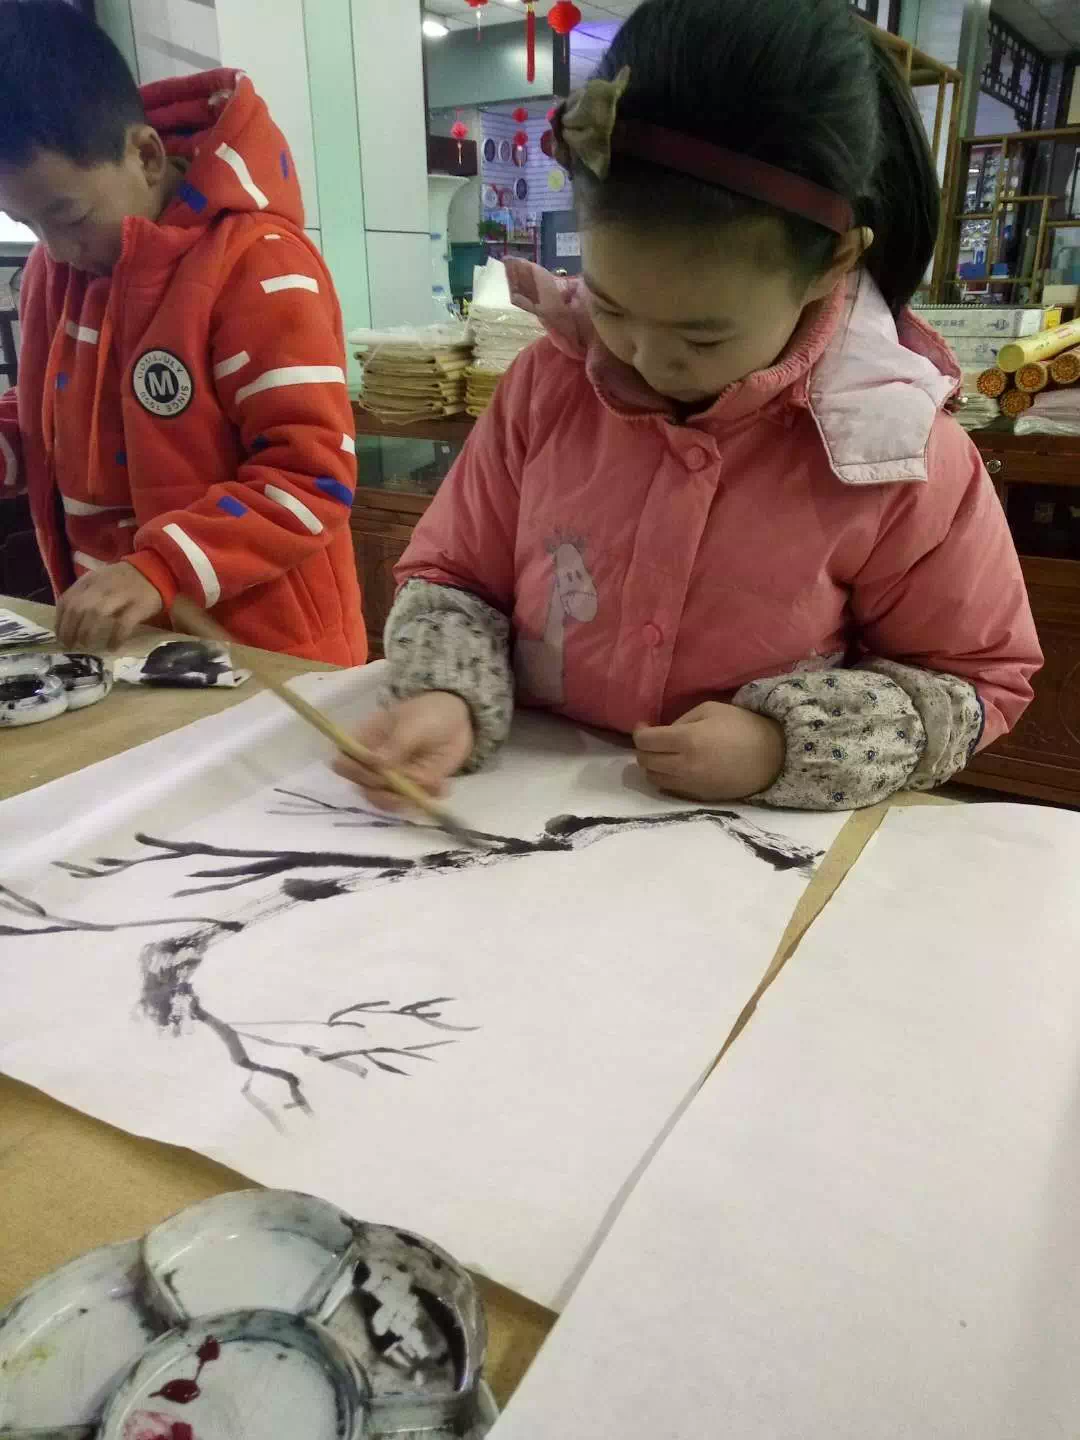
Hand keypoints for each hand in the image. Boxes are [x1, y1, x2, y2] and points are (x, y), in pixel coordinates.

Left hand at [55, 562, 162, 651]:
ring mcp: (121, 594)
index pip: (67, 600)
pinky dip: (116, 637)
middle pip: (78, 608)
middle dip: (70, 629)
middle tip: (70, 645)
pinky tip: (112, 647)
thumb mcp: (99, 581)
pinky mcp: (139, 605)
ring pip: (96, 613)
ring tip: (85, 646)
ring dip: (87, 632)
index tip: (60, 636)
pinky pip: (124, 623)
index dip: (60, 620)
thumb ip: (84, 595)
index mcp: (90, 580)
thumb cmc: (124, 581)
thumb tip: (67, 620)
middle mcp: (102, 586)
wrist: (156, 570)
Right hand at [334, 692, 473, 811]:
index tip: (379, 768)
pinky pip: (411, 803)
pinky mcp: (411, 789)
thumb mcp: (413, 724)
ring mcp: (392, 779)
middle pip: (363, 789)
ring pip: (385, 801)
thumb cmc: (427, 713)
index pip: (343, 763)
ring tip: (428, 786)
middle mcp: (373, 765)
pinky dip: (424, 800)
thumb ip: (396, 744)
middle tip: (409, 782)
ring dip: (404, 800)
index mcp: (364, 743)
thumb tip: (376, 763)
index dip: (355, 772)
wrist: (457, 720)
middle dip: (384, 791)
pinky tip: (440, 787)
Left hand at [634, 702, 784, 801]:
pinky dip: (665, 778)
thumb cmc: (742, 726)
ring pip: (653, 778)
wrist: (773, 757)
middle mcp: (684, 766)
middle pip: (644, 761)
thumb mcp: (709, 710)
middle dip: (643, 749)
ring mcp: (690, 785)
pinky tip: (675, 767)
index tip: (645, 726)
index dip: (639, 732)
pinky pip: (669, 789)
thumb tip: (661, 734)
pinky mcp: (698, 797)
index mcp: (687, 740)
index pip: (645, 741)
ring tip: (662, 755)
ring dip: (652, 765)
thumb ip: (680, 721)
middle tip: (653, 740)